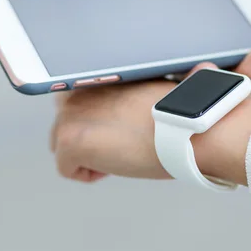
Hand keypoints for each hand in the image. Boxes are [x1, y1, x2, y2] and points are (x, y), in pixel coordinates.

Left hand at [51, 63, 250, 183]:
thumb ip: (124, 95)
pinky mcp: (69, 142)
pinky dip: (91, 174)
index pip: (77, 102)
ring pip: (63, 147)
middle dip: (89, 137)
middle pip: (66, 124)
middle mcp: (76, 91)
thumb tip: (125, 109)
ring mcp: (69, 116)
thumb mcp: (147, 91)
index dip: (99, 120)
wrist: (187, 128)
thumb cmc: (177, 114)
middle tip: (124, 143)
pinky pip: (68, 169)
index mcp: (96, 76)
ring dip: (89, 155)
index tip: (122, 128)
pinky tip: (118, 164)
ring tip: (123, 153)